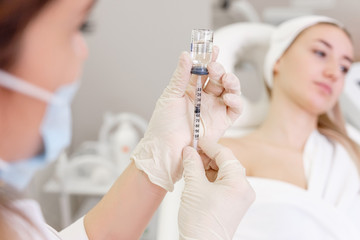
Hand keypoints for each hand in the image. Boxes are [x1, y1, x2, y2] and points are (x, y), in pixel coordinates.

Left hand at [131, 48, 242, 190]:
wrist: (166, 149)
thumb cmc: (163, 125)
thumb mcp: (170, 96)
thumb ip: (181, 76)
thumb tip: (185, 54)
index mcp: (190, 90)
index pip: (202, 70)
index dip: (208, 58)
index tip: (212, 48)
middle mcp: (203, 98)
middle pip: (218, 78)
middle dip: (219, 69)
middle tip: (214, 67)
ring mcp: (214, 109)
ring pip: (229, 90)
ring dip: (230, 81)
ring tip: (224, 79)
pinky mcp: (222, 122)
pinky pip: (235, 108)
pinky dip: (236, 100)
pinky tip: (228, 96)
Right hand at [178, 139, 254, 239]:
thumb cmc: (201, 222)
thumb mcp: (194, 186)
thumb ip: (192, 164)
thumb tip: (190, 151)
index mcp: (239, 183)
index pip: (225, 154)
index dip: (209, 145)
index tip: (197, 140)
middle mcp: (244, 189)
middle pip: (226, 163)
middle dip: (208, 156)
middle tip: (192, 153)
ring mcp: (239, 197)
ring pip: (224, 172)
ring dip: (208, 166)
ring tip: (192, 165)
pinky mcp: (232, 203)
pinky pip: (222, 183)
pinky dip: (210, 177)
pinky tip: (197, 175)